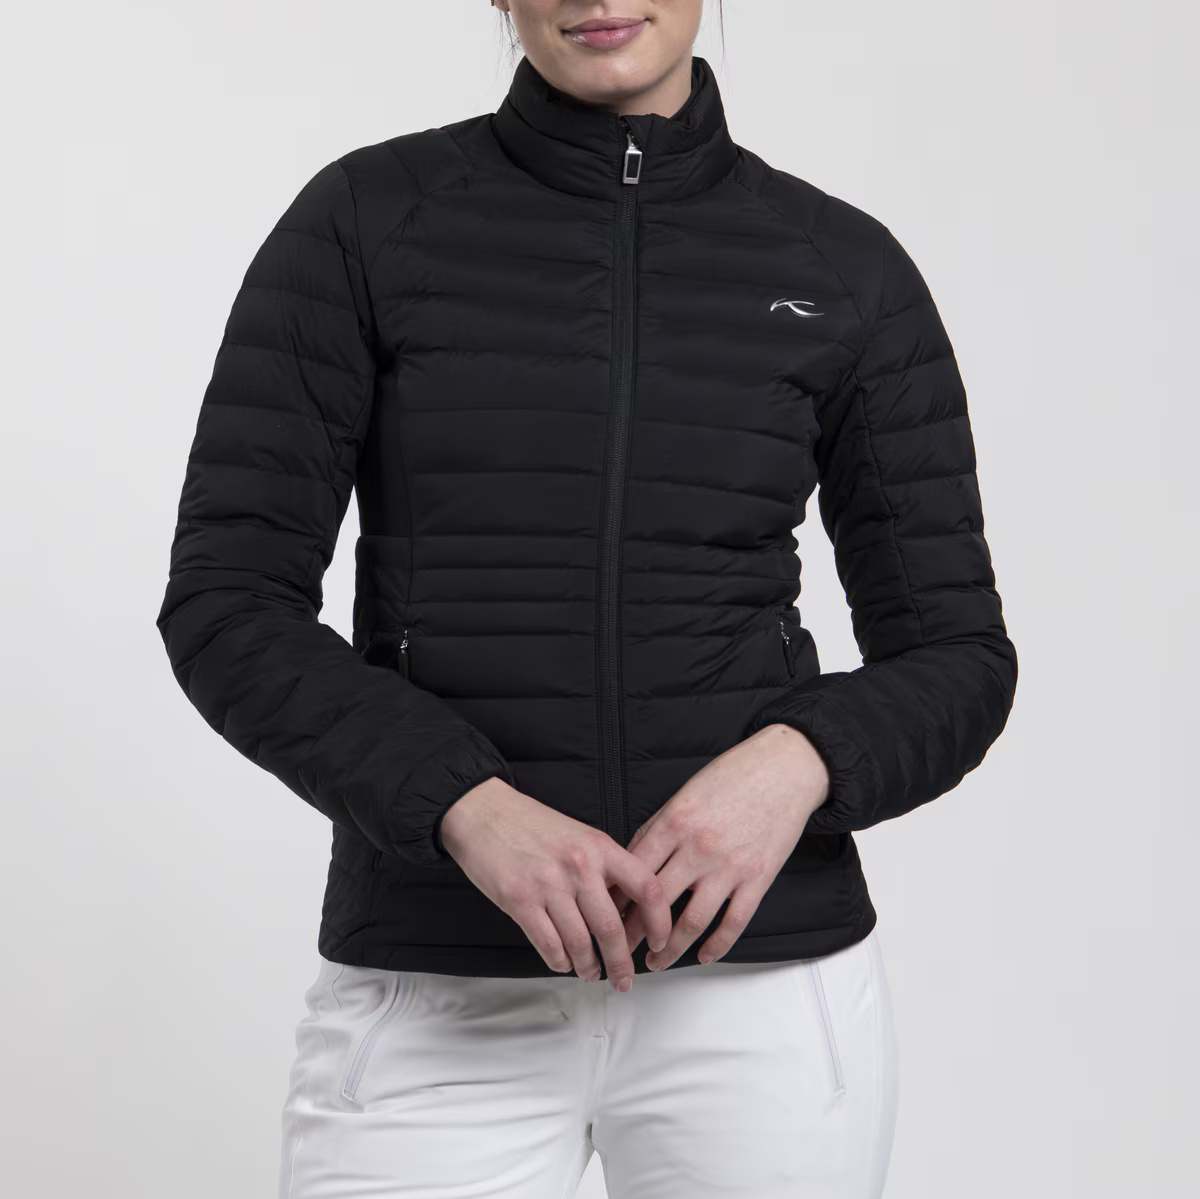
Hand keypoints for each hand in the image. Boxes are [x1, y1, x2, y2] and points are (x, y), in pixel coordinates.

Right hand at [440, 777, 671, 989]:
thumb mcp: (580, 835)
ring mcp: (549, 885)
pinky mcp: (520, 901)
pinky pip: (549, 945)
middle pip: (612, 927)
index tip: (660, 941)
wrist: (484, 812)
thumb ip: (605, 867)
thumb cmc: (531, 824)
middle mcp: (579, 866)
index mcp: (600, 846)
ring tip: (591, 973)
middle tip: (624, 979)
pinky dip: (560, 961)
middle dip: (621, 963)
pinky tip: (563, 962)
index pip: (646, 887)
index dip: (659, 921)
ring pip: (581, 943)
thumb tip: (627, 909)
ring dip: (588, 966)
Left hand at [611, 723, 830, 969]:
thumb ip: (658, 829)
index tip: (606, 918)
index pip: (634, 873)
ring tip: (657, 961)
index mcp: (674, 822)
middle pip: (656, 903)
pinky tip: (703, 956)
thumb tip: (631, 863)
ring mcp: (729, 865)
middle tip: (622, 951)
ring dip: (670, 950)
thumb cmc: (732, 777)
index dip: (616, 901)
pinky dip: (716, 946)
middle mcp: (698, 847)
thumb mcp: (684, 794)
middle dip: (634, 934)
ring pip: (692, 922)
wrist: (784, 769)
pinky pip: (733, 922)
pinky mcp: (758, 878)